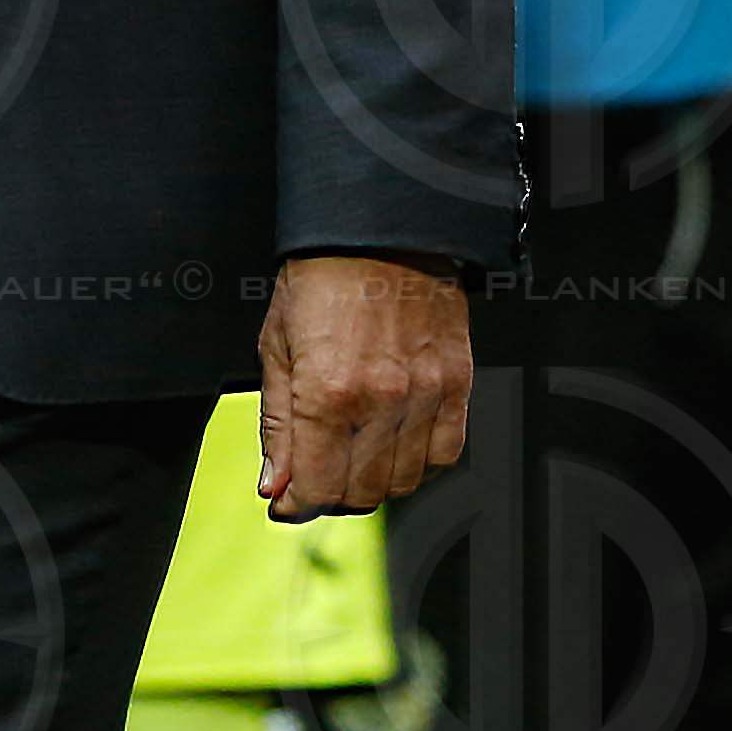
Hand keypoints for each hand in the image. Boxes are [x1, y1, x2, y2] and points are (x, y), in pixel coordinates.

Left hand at [256, 252, 472, 518]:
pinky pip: (445, 455)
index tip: (289, 497)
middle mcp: (379, 400)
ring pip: (402, 482)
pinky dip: (420, 463)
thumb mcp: (277, 345)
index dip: (296, 502)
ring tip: (355, 454)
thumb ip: (277, 424)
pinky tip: (397, 443)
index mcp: (326, 391)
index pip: (315, 490)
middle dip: (331, 494)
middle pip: (360, 495)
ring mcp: (424, 394)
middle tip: (319, 472)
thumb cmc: (322, 276)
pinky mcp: (456, 383)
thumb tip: (275, 485)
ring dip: (373, 481)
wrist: (380, 228)